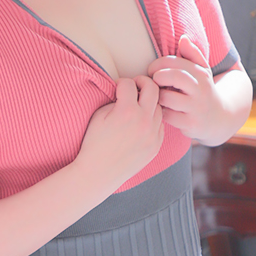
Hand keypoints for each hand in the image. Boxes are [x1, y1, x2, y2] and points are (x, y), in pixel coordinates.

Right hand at [76, 75, 163, 190]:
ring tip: (137, 105)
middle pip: (153, 89)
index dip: (120, 83)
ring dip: (149, 102)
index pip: (129, 84)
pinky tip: (141, 122)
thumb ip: (115, 100)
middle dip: (142, 82)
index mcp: (127, 112)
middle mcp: (144, 121)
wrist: (98, 173)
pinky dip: (152, 119)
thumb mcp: (99, 116)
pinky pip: (160, 124)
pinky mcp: (156, 145)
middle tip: (135, 86)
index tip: (117, 88)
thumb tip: (126, 93)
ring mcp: (153, 134)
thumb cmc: (94, 143)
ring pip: (159, 107)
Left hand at [147, 34, 224, 142]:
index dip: (158, 64)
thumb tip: (183, 38)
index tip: (152, 70)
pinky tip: (163, 109)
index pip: (174, 62)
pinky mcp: (190, 124)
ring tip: (158, 96)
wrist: (218, 117)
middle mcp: (201, 89)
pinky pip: (167, 116)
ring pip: (167, 98)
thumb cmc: (202, 90)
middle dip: (158, 77)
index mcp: (201, 73)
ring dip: (158, 96)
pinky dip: (161, 112)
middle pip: (174, 76)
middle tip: (153, 82)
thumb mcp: (202, 71)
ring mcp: (196, 107)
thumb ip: (192, 54)